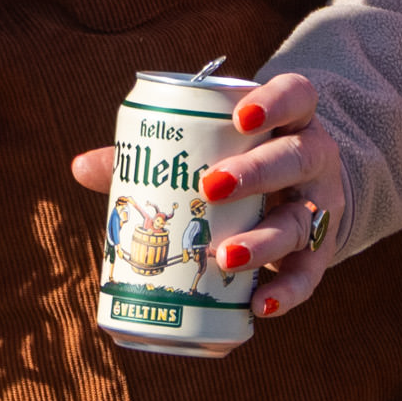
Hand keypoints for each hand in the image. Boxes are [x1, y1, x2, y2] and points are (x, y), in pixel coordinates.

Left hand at [64, 68, 341, 318]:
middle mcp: (315, 157)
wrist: (306, 196)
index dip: (274, 102)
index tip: (241, 117)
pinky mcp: (321, 251)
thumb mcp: (218, 145)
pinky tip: (260, 305)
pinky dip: (286, 291)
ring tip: (224, 257)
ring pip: (300, 221)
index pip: (297, 95)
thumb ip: (158, 154)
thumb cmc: (246, 160)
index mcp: (291, 119)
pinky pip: (309, 273)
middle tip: (211, 187)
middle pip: (297, 158)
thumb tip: (80, 166)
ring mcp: (321, 206)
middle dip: (257, 173)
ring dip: (263, 241)